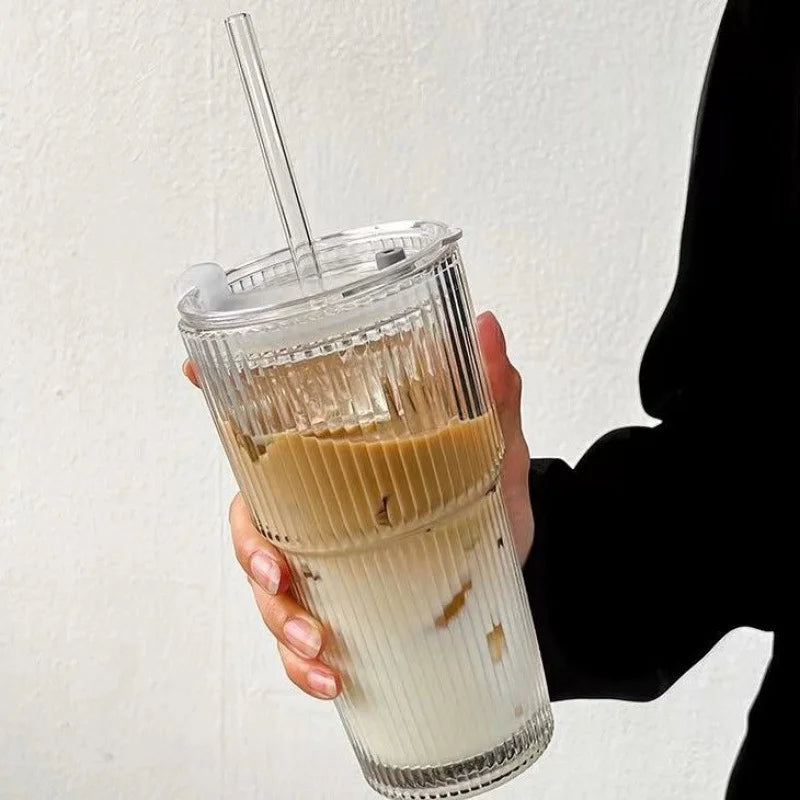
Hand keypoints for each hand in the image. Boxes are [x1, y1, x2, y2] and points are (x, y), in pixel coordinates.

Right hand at [182, 311, 532, 698]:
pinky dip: (302, 666)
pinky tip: (330, 678)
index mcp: (343, 463)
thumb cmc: (493, 503)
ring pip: (267, 588)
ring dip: (277, 619)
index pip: (274, 430)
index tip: (194, 373)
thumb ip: (493, 395)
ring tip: (316, 645)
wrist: (518, 571)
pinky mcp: (341, 611)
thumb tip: (487, 325)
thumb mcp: (494, 450)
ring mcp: (326, 564)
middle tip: (280, 577)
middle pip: (250, 522)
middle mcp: (320, 511)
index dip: (224, 400)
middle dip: (252, 551)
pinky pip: (299, 643)